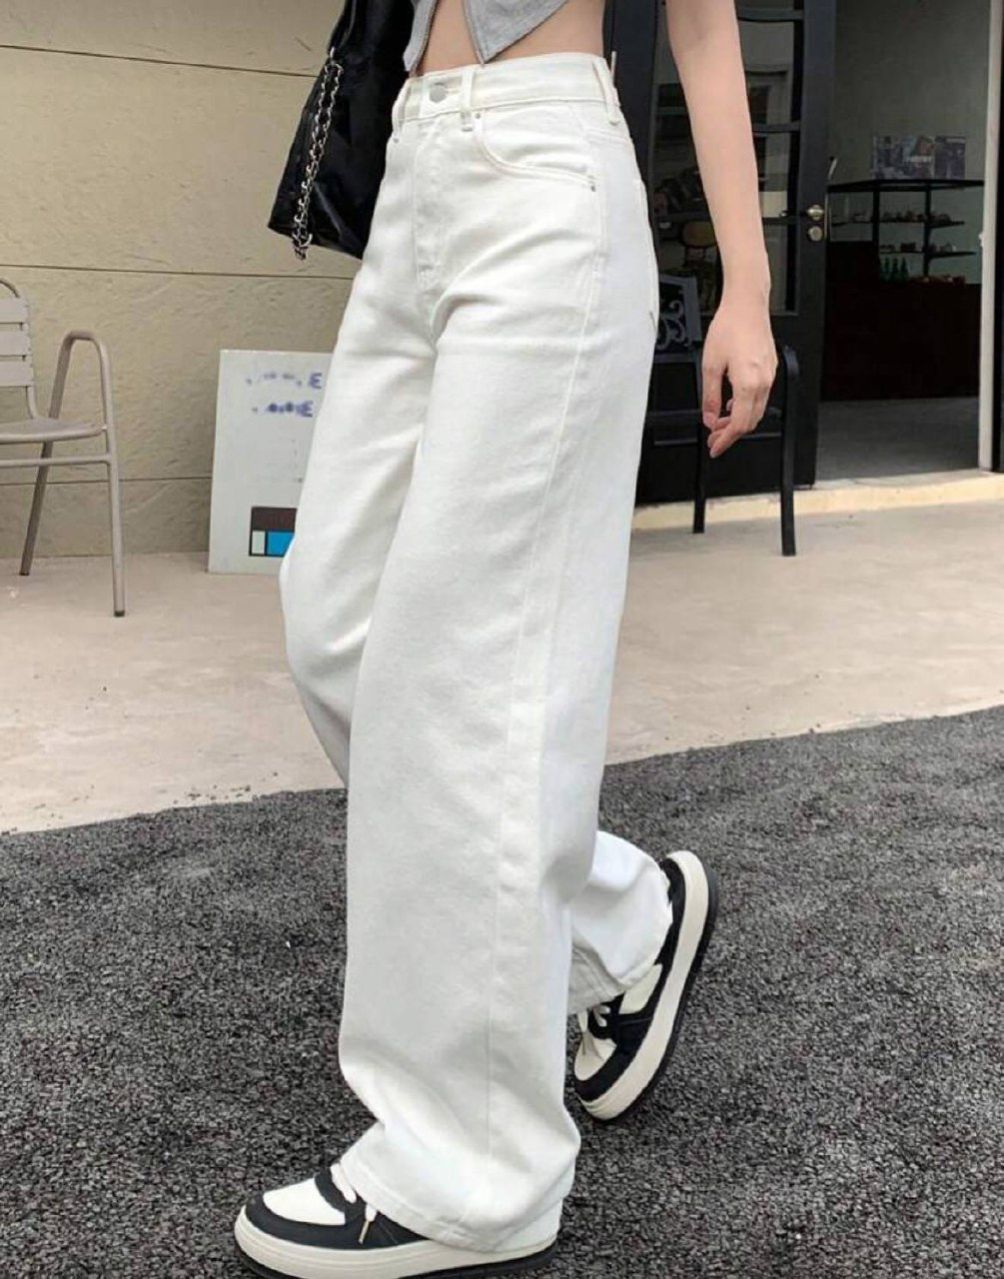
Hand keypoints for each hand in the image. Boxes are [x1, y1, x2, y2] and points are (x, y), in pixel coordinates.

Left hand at [701, 291, 777, 457]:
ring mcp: (770, 376)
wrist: (746, 305)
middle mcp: (764, 382)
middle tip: (714, 438)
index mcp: (748, 384)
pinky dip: (746, 407)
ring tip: (720, 423)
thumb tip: (709, 418)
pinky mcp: (770, 369)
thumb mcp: (710, 366)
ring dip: (738, 421)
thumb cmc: (730, 327)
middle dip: (731, 434)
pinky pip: (760, 397)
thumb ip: (710, 397)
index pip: (739, 425)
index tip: (715, 447)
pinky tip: (732, 405)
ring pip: (756, 411)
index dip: (726, 440)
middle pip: (750, 422)